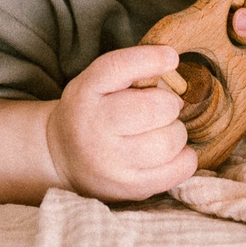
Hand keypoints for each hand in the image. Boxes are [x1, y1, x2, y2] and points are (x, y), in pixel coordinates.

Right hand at [46, 44, 197, 199]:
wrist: (62, 158)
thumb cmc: (89, 113)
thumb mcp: (95, 83)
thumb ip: (128, 70)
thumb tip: (172, 64)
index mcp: (85, 94)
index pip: (118, 68)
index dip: (151, 59)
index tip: (171, 58)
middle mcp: (95, 129)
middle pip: (153, 110)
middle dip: (169, 105)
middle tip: (162, 108)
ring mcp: (112, 164)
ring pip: (169, 142)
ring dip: (176, 132)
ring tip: (162, 131)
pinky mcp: (131, 188)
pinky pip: (179, 169)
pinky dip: (184, 157)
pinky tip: (169, 152)